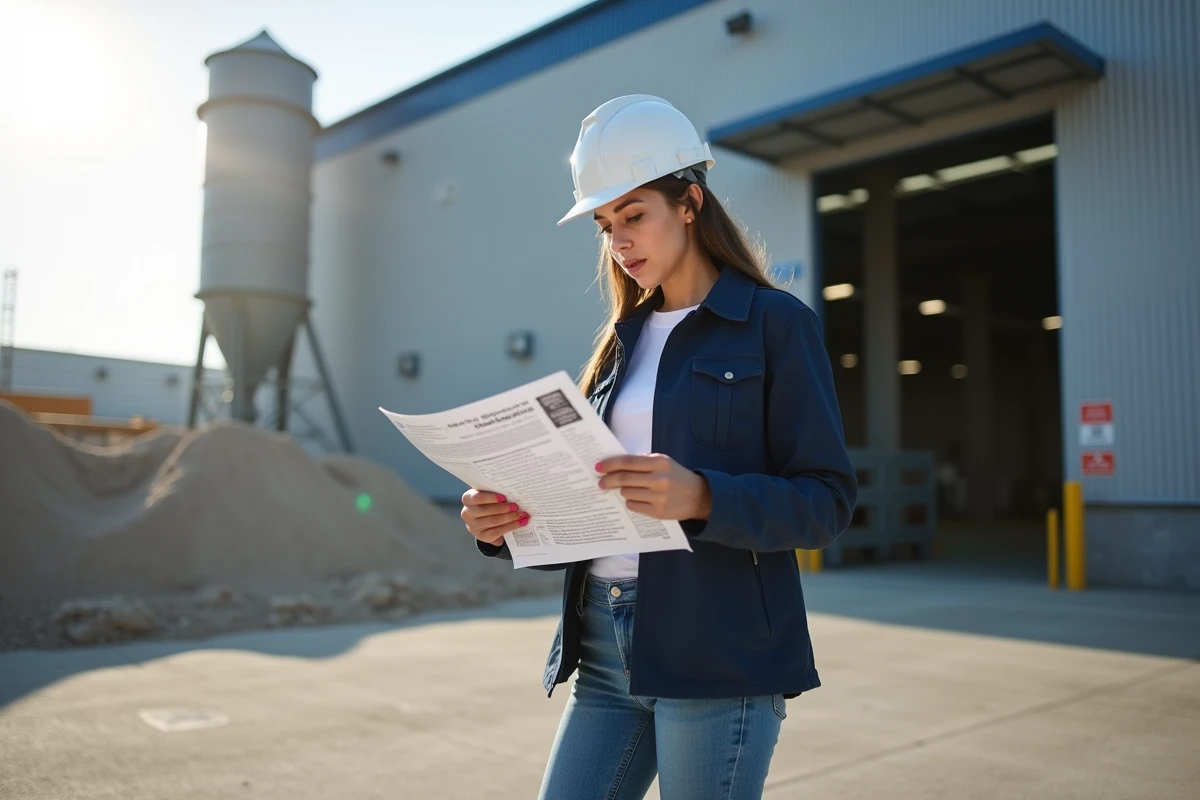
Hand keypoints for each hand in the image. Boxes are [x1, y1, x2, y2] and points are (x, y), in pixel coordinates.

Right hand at [460, 489, 530, 545]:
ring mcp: (474, 526)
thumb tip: (513, 492)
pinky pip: (498, 531)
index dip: (490, 497)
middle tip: (516, 506)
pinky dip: (512, 526)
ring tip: (522, 514)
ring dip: (510, 517)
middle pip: (487, 511)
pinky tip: (521, 522)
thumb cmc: (488, 504)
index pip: (477, 498)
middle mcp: (467, 514)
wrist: (484, 522)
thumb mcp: (488, 497)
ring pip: (494, 521)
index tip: (503, 497)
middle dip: (504, 508)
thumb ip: (496, 494)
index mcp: (468, 500)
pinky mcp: (482, 536)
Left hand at [595, 454, 711, 520]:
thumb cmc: (676, 476)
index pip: (628, 462)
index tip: (598, 466)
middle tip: (601, 482)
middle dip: (608, 480)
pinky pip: (633, 506)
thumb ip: (643, 461)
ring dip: (622, 491)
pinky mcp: (658, 512)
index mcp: (660, 462)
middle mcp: (659, 479)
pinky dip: (630, 502)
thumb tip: (616, 463)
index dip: (611, 464)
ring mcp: (659, 497)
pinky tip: (635, 499)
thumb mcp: (664, 462)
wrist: (699, 497)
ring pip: (627, 493)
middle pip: (624, 479)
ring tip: (626, 490)